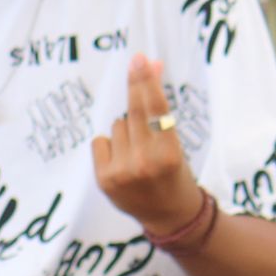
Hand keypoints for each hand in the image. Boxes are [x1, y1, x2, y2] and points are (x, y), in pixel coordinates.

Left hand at [92, 53, 203, 234]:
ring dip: (126, 130)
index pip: (156, 110)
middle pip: (134, 112)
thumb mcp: (176, 142)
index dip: (147, 82)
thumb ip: (161, 108)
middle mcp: (145, 163)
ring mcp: (122, 173)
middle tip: (136, 63)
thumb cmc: (174, 173)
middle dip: (136, 87)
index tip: (140, 60)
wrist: (169, 215)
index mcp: (169, 154)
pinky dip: (109, 145)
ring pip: (117, 126)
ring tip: (137, 151)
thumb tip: (152, 65)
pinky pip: (100, 141)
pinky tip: (121, 160)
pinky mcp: (104, 180)